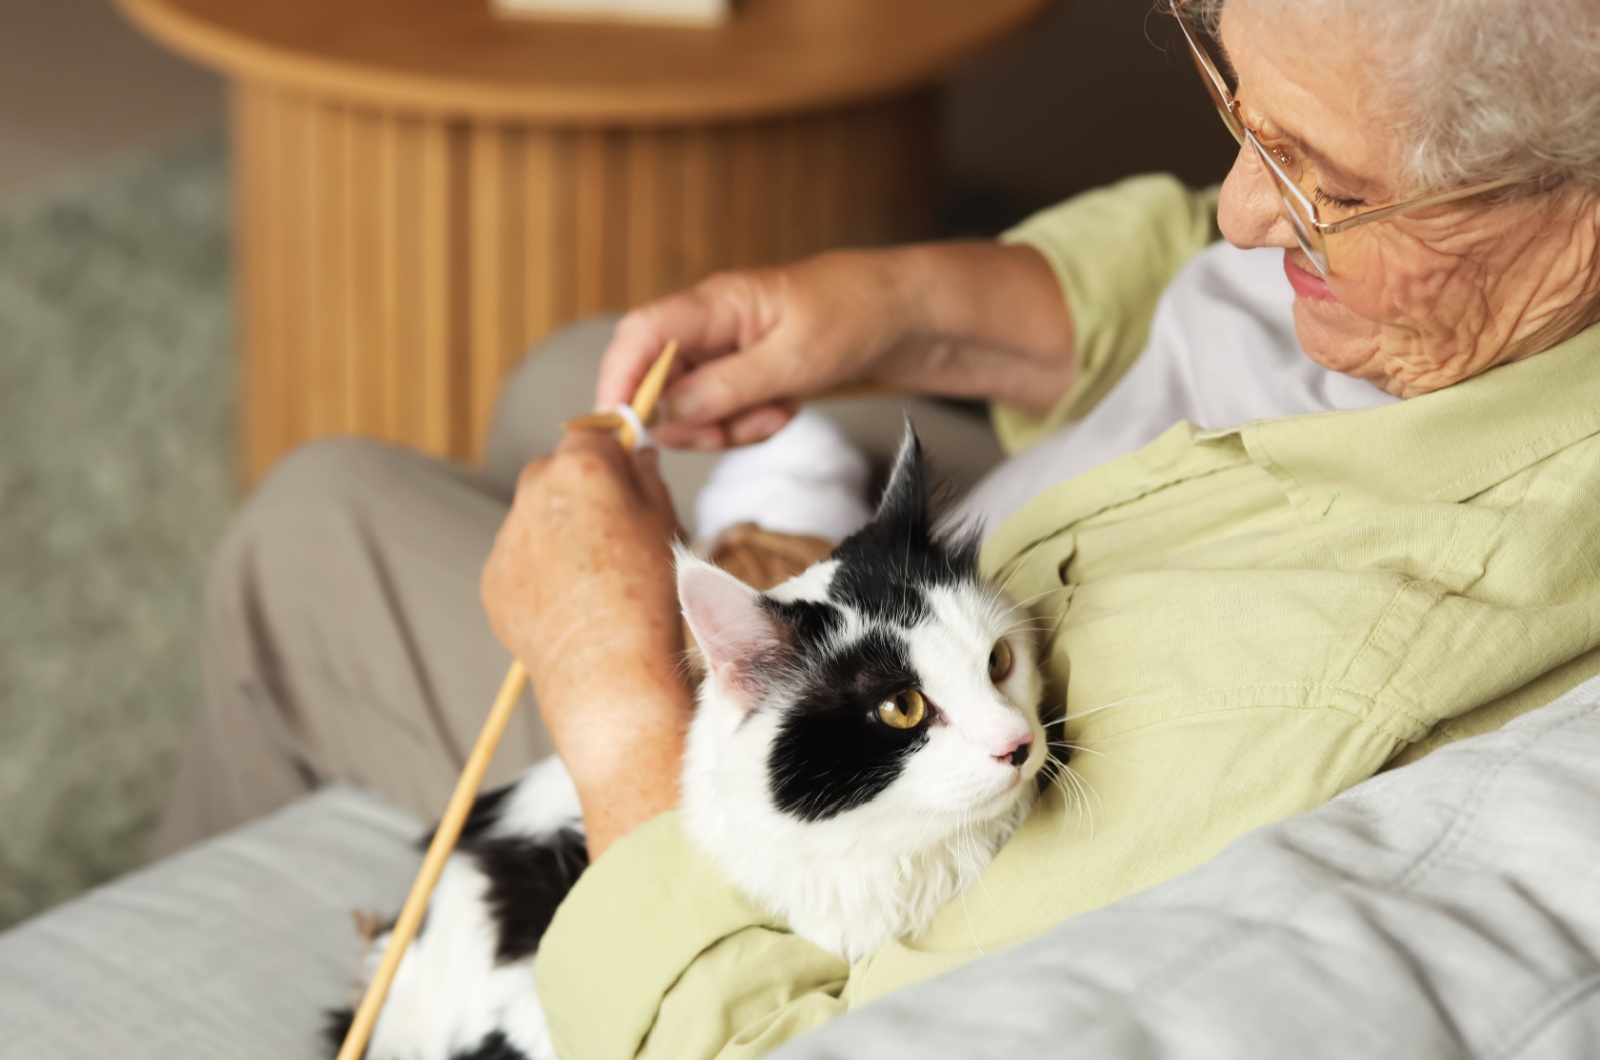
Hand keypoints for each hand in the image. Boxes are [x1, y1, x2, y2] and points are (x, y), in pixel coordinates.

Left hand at [480, 430, 691, 855]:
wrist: (609, 671)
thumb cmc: (651, 596)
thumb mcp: (667, 524)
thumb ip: (646, 477)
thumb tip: (634, 455)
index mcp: (579, 470)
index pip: (591, 434)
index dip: (610, 451)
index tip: (624, 472)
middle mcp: (532, 495)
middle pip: (553, 472)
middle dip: (579, 490)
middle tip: (614, 529)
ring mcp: (507, 540)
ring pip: (533, 518)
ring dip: (557, 531)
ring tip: (596, 577)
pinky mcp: (493, 580)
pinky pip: (518, 561)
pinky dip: (540, 572)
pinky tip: (572, 603)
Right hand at [596, 242, 1075, 450]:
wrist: (909, 314)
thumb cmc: (856, 316)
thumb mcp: (794, 360)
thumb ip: (727, 388)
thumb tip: (669, 413)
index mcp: (717, 303)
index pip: (641, 333)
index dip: (620, 378)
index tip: (622, 425)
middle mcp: (715, 322)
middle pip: (661, 376)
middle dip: (687, 417)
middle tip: (723, 436)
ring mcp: (732, 346)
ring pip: (696, 400)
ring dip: (727, 424)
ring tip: (775, 415)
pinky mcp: (751, 368)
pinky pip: (728, 407)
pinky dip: (750, 421)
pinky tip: (785, 410)